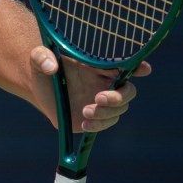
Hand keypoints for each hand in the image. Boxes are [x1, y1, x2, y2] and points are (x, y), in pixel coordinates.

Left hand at [30, 46, 152, 132]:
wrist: (40, 87)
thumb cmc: (43, 67)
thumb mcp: (38, 58)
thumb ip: (41, 57)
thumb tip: (52, 67)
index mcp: (98, 67)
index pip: (124, 66)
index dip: (138, 67)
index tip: (145, 69)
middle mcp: (105, 84)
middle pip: (127, 92)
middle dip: (118, 97)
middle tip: (98, 98)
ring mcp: (101, 102)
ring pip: (118, 110)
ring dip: (105, 113)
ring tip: (85, 111)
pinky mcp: (94, 118)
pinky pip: (105, 124)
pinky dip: (98, 126)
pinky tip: (84, 124)